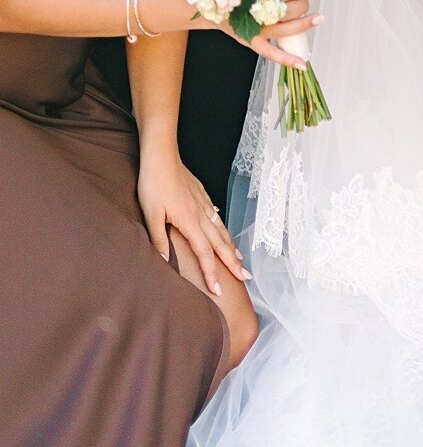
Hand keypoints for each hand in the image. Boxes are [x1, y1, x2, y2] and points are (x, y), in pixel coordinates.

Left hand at [136, 144, 249, 297]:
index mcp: (190, 221)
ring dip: (232, 247)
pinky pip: (217, 217)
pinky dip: (224, 229)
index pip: (204, 254)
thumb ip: (159, 240)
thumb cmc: (154, 184)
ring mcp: (204, 204)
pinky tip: (224, 230)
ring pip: (221, 230)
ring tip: (240, 260)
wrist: (162, 156)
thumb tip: (166, 263)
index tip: (219, 291)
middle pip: (220, 244)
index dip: (212, 273)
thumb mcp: (151, 215)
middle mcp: (202, 214)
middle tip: (246, 278)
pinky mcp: (202, 195)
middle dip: (233, 263)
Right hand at [219, 0, 321, 69]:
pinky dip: (286, 59)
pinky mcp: (251, 41)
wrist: (211, 8)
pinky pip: (270, 53)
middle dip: (304, 2)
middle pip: (290, 9)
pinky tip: (302, 64)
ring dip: (304, 24)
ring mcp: (254, 28)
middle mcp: (256, 11)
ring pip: (286, 29)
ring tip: (317, 18)